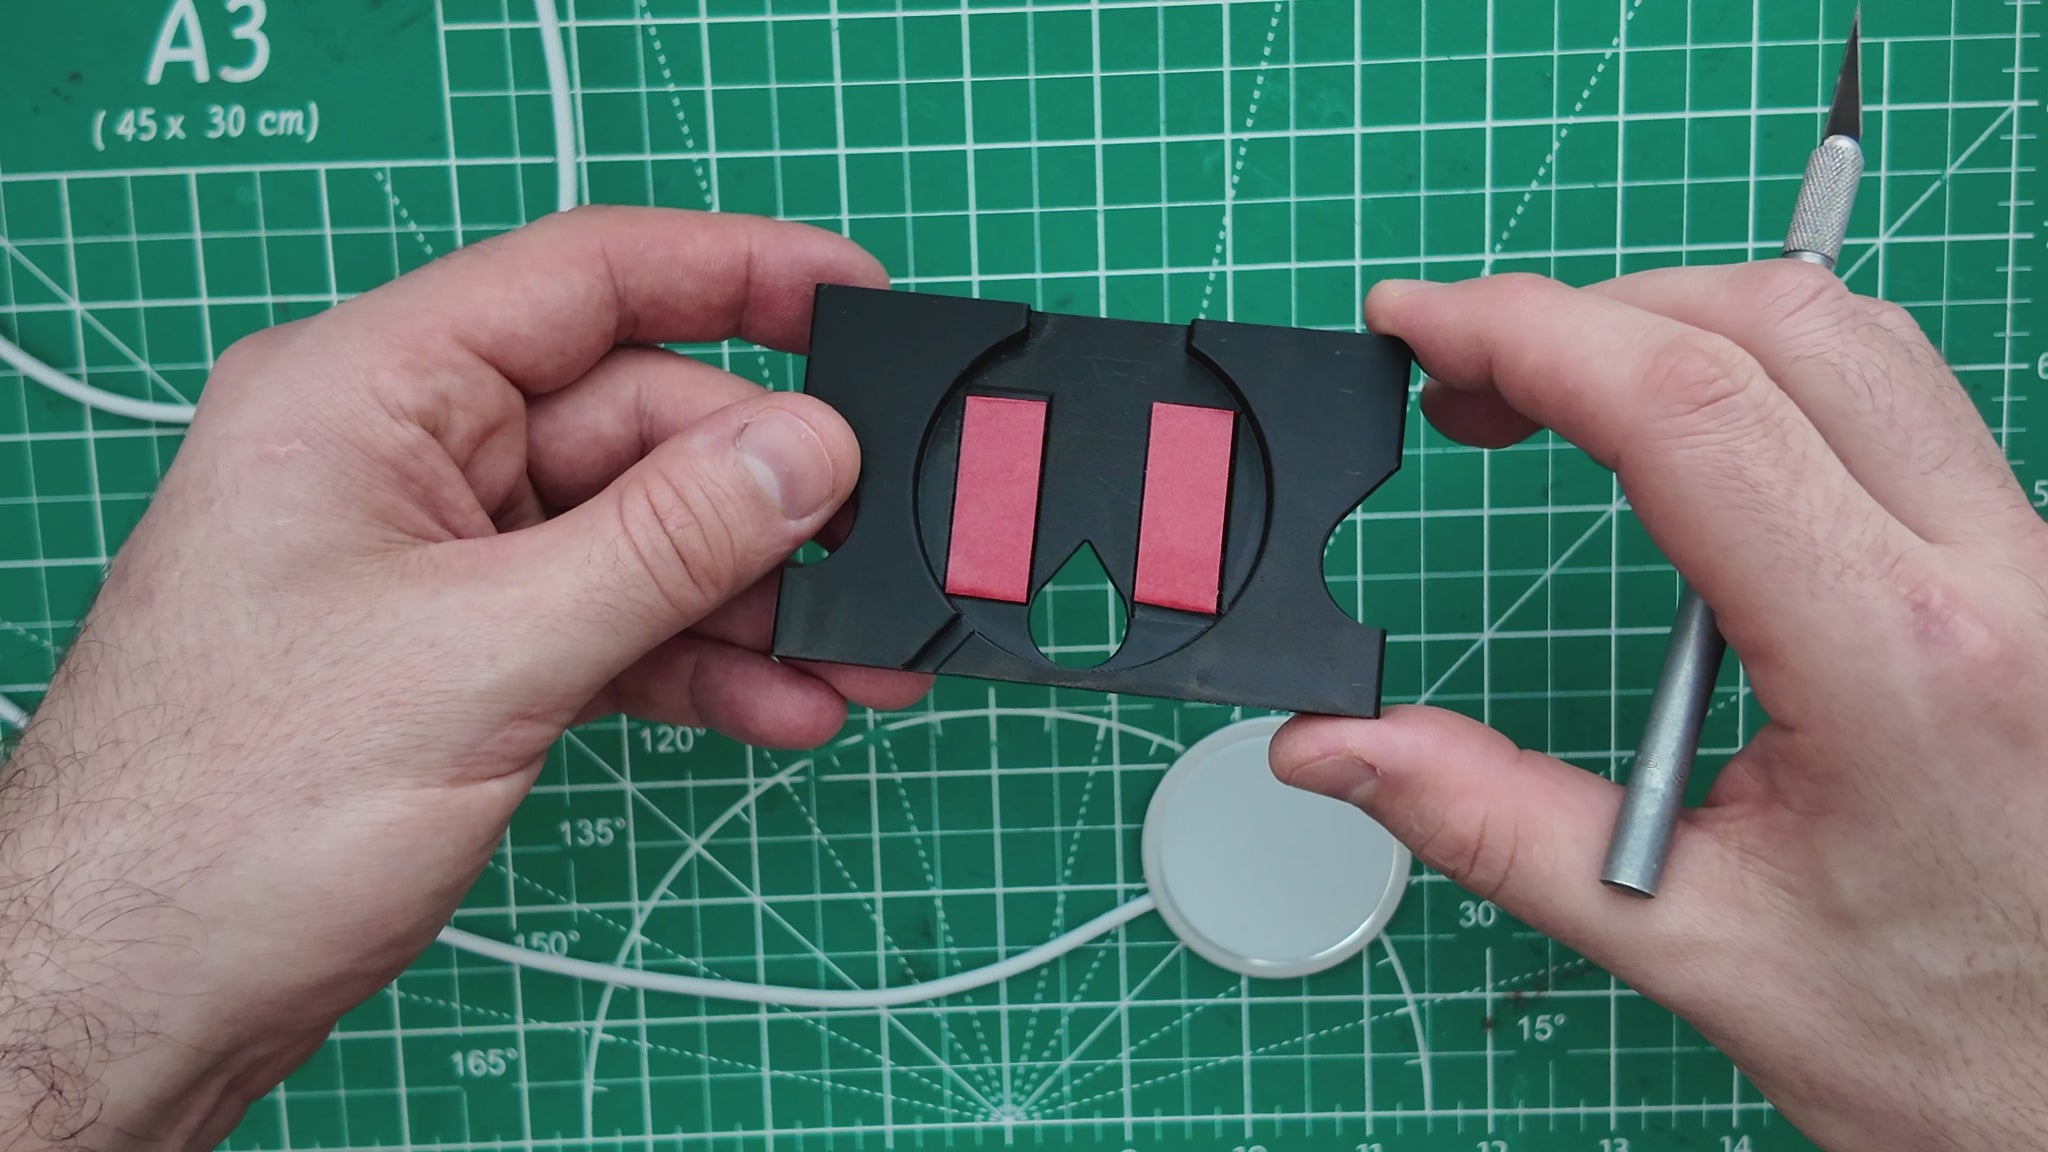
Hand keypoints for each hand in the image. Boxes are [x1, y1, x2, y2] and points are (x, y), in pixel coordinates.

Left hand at [0, 207, 928, 1145]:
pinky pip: (614, 623)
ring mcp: (436, 559)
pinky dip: (698, 663)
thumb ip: (662, 544)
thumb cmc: (228, 810)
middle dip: (767, 497)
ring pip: (638, 536)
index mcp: (367, 393)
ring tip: (862, 656)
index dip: (736, 274)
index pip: (582, 282)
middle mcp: (404, 457)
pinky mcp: (462, 652)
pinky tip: (780, 703)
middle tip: (881, 553)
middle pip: (634, 426)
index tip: (858, 298)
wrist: (137, 990)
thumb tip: (806, 452)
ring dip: (753, 599)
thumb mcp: (482, 655)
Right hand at [1270, 264, 2047, 1149]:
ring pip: (1855, 339)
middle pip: (1778, 325)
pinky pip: (1900, 401)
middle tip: (1462, 376)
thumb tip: (1329, 743)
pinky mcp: (2035, 574)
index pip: (1690, 411)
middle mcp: (1995, 578)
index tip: (1415, 326)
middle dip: (1591, 312)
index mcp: (1897, 664)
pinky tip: (1689, 443)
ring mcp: (2035, 564)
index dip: (1526, 333)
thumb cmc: (1945, 1040)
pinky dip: (1766, 375)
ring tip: (1555, 395)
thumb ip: (1491, 824)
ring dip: (1683, 327)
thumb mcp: (1694, 947)